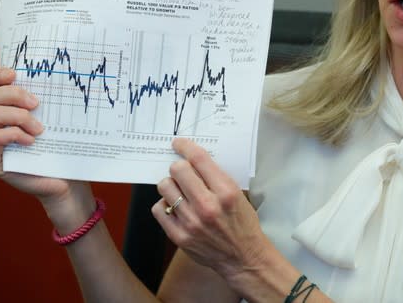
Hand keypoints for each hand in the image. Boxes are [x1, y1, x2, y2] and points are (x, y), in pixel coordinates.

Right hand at [0, 67, 70, 200]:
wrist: (65, 181)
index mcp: (2, 111)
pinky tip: (31, 141)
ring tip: (39, 129)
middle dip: (14, 95)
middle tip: (36, 104)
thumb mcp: (52, 118)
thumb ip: (42, 100)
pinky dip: (15, 134)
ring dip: (19, 117)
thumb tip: (50, 75)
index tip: (16, 74)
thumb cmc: (60, 147)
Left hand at [153, 138, 269, 282]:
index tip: (179, 144)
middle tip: (182, 172)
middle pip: (178, 170)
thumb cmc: (242, 224)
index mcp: (225, 192)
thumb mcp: (238, 194)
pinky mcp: (179, 236)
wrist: (243, 257)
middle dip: (178, 167)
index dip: (185, 147)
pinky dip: (165, 205)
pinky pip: (159, 209)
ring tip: (179, 191)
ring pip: (165, 187)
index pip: (199, 159)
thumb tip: (192, 159)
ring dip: (170, 185)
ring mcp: (191, 222)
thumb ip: (216, 177)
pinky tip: (175, 207)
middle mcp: (207, 205)